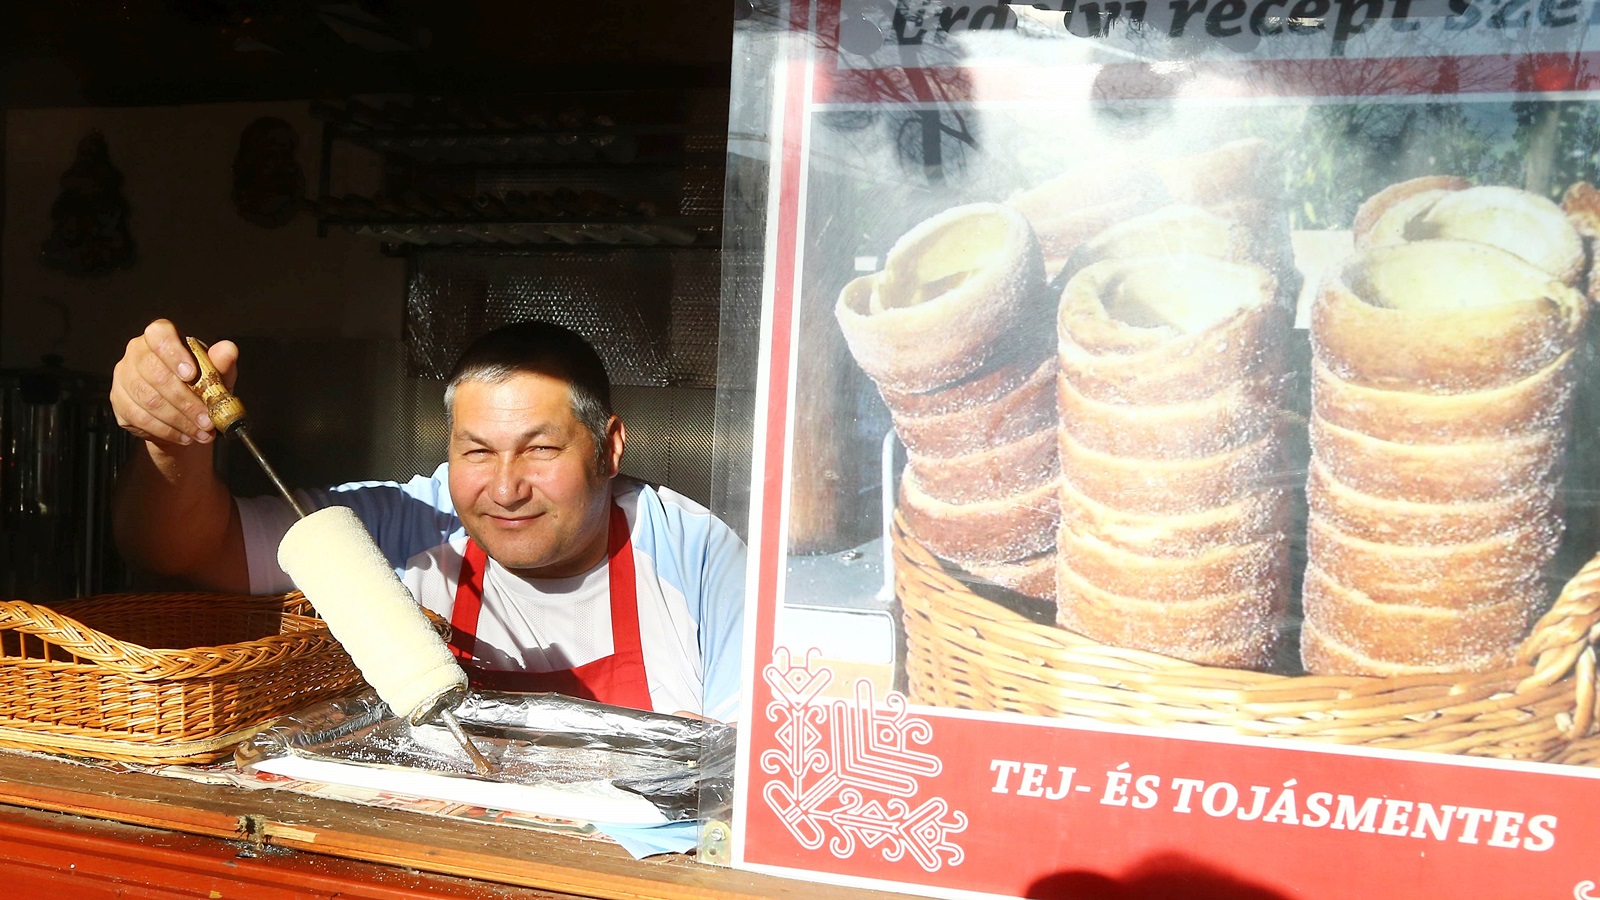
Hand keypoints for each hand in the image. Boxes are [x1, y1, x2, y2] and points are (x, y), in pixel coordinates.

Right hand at [110, 318, 238, 446]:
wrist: (185, 414)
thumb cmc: (201, 385)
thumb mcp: (217, 375)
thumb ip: (221, 362)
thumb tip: (229, 349)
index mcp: (160, 336)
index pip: (159, 334)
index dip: (173, 353)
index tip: (191, 374)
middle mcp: (136, 352)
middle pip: (155, 374)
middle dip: (186, 401)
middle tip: (208, 420)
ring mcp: (123, 376)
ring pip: (148, 399)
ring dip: (179, 420)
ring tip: (202, 432)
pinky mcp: (119, 401)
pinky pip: (141, 418)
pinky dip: (167, 431)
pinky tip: (185, 437)